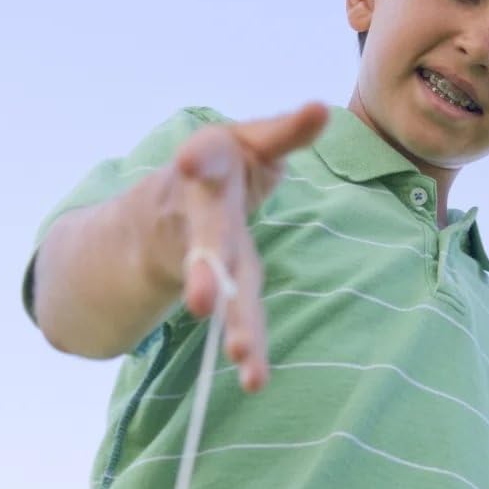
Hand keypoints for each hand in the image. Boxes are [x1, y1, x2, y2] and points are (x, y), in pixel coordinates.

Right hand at [150, 102, 329, 392]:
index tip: (188, 160)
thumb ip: (284, 133)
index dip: (198, 159)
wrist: (166, 214)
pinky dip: (249, 349)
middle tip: (201, 303)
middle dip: (205, 271)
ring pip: (218, 293)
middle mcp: (200, 216)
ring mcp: (204, 258)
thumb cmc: (224, 171)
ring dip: (229, 322)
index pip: (203, 159)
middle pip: (207, 244)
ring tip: (240, 359)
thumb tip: (322, 108)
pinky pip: (236, 317)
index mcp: (208, 167)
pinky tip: (257, 380)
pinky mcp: (219, 289)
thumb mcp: (249, 144)